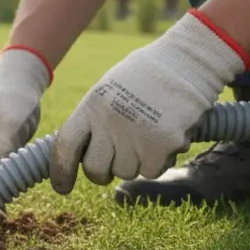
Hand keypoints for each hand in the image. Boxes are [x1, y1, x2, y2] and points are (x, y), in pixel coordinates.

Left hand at [50, 12, 249, 193]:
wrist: (189, 61)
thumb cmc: (148, 75)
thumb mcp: (110, 90)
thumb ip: (95, 120)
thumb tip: (81, 154)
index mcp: (92, 105)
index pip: (65, 145)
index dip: (60, 171)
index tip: (62, 188)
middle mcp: (109, 121)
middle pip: (95, 169)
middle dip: (103, 173)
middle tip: (116, 161)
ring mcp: (135, 134)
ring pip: (126, 172)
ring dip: (136, 162)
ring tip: (149, 134)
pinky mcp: (162, 144)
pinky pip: (152, 171)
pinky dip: (159, 161)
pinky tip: (166, 137)